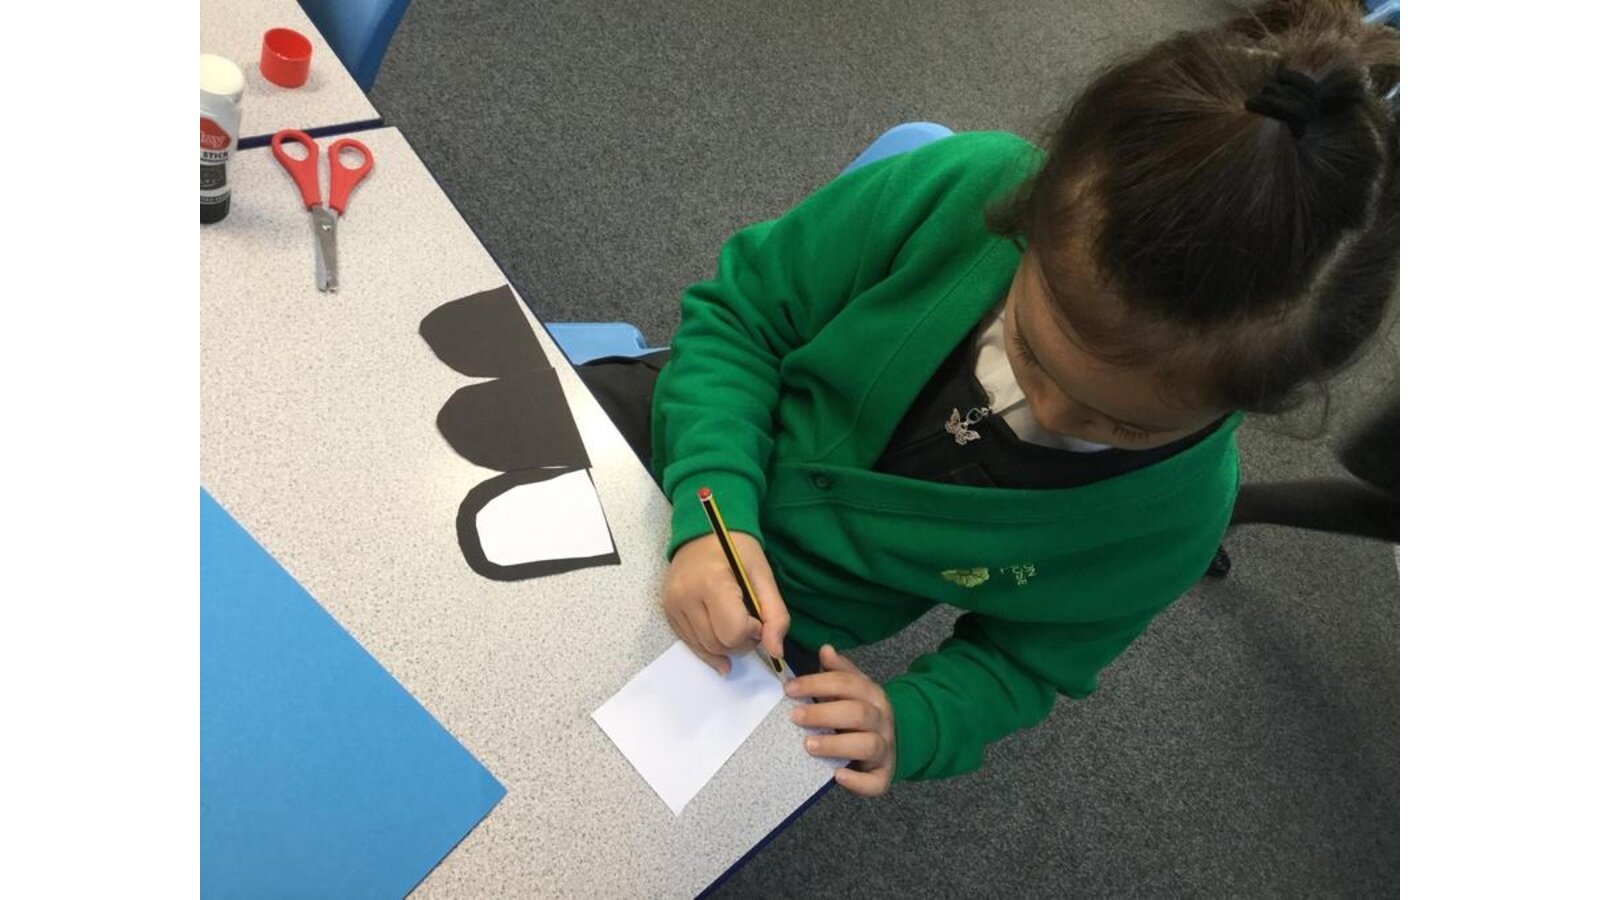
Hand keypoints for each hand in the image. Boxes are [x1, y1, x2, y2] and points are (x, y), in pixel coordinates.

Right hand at [661, 531, 790, 675]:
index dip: (752, 631)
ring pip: (704, 648)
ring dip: (725, 647)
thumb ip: (775, 615)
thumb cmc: (737, 551)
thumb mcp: (764, 577)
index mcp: (712, 583)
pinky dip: (708, 647)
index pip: (733, 631)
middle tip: (749, 623)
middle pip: (718, 644)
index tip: (757, 617)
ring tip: (735, 626)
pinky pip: (689, 643)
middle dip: (740, 642)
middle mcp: (686, 596)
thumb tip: (776, 652)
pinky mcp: (667, 610)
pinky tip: (721, 647)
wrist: (704, 533)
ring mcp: (672, 605)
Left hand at [785, 645, 895, 795]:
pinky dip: (858, 781)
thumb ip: (840, 671)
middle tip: (795, 716)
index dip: (817, 683)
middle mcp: (882, 720)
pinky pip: (876, 782)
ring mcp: (885, 749)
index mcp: (873, 696)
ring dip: (837, 744)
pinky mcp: (884, 775)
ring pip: (868, 745)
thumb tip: (825, 649)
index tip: (790, 689)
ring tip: (809, 745)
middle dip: (824, 713)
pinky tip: (837, 775)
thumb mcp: (856, 689)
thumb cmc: (864, 714)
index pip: (847, 684)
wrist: (898, 742)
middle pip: (857, 713)